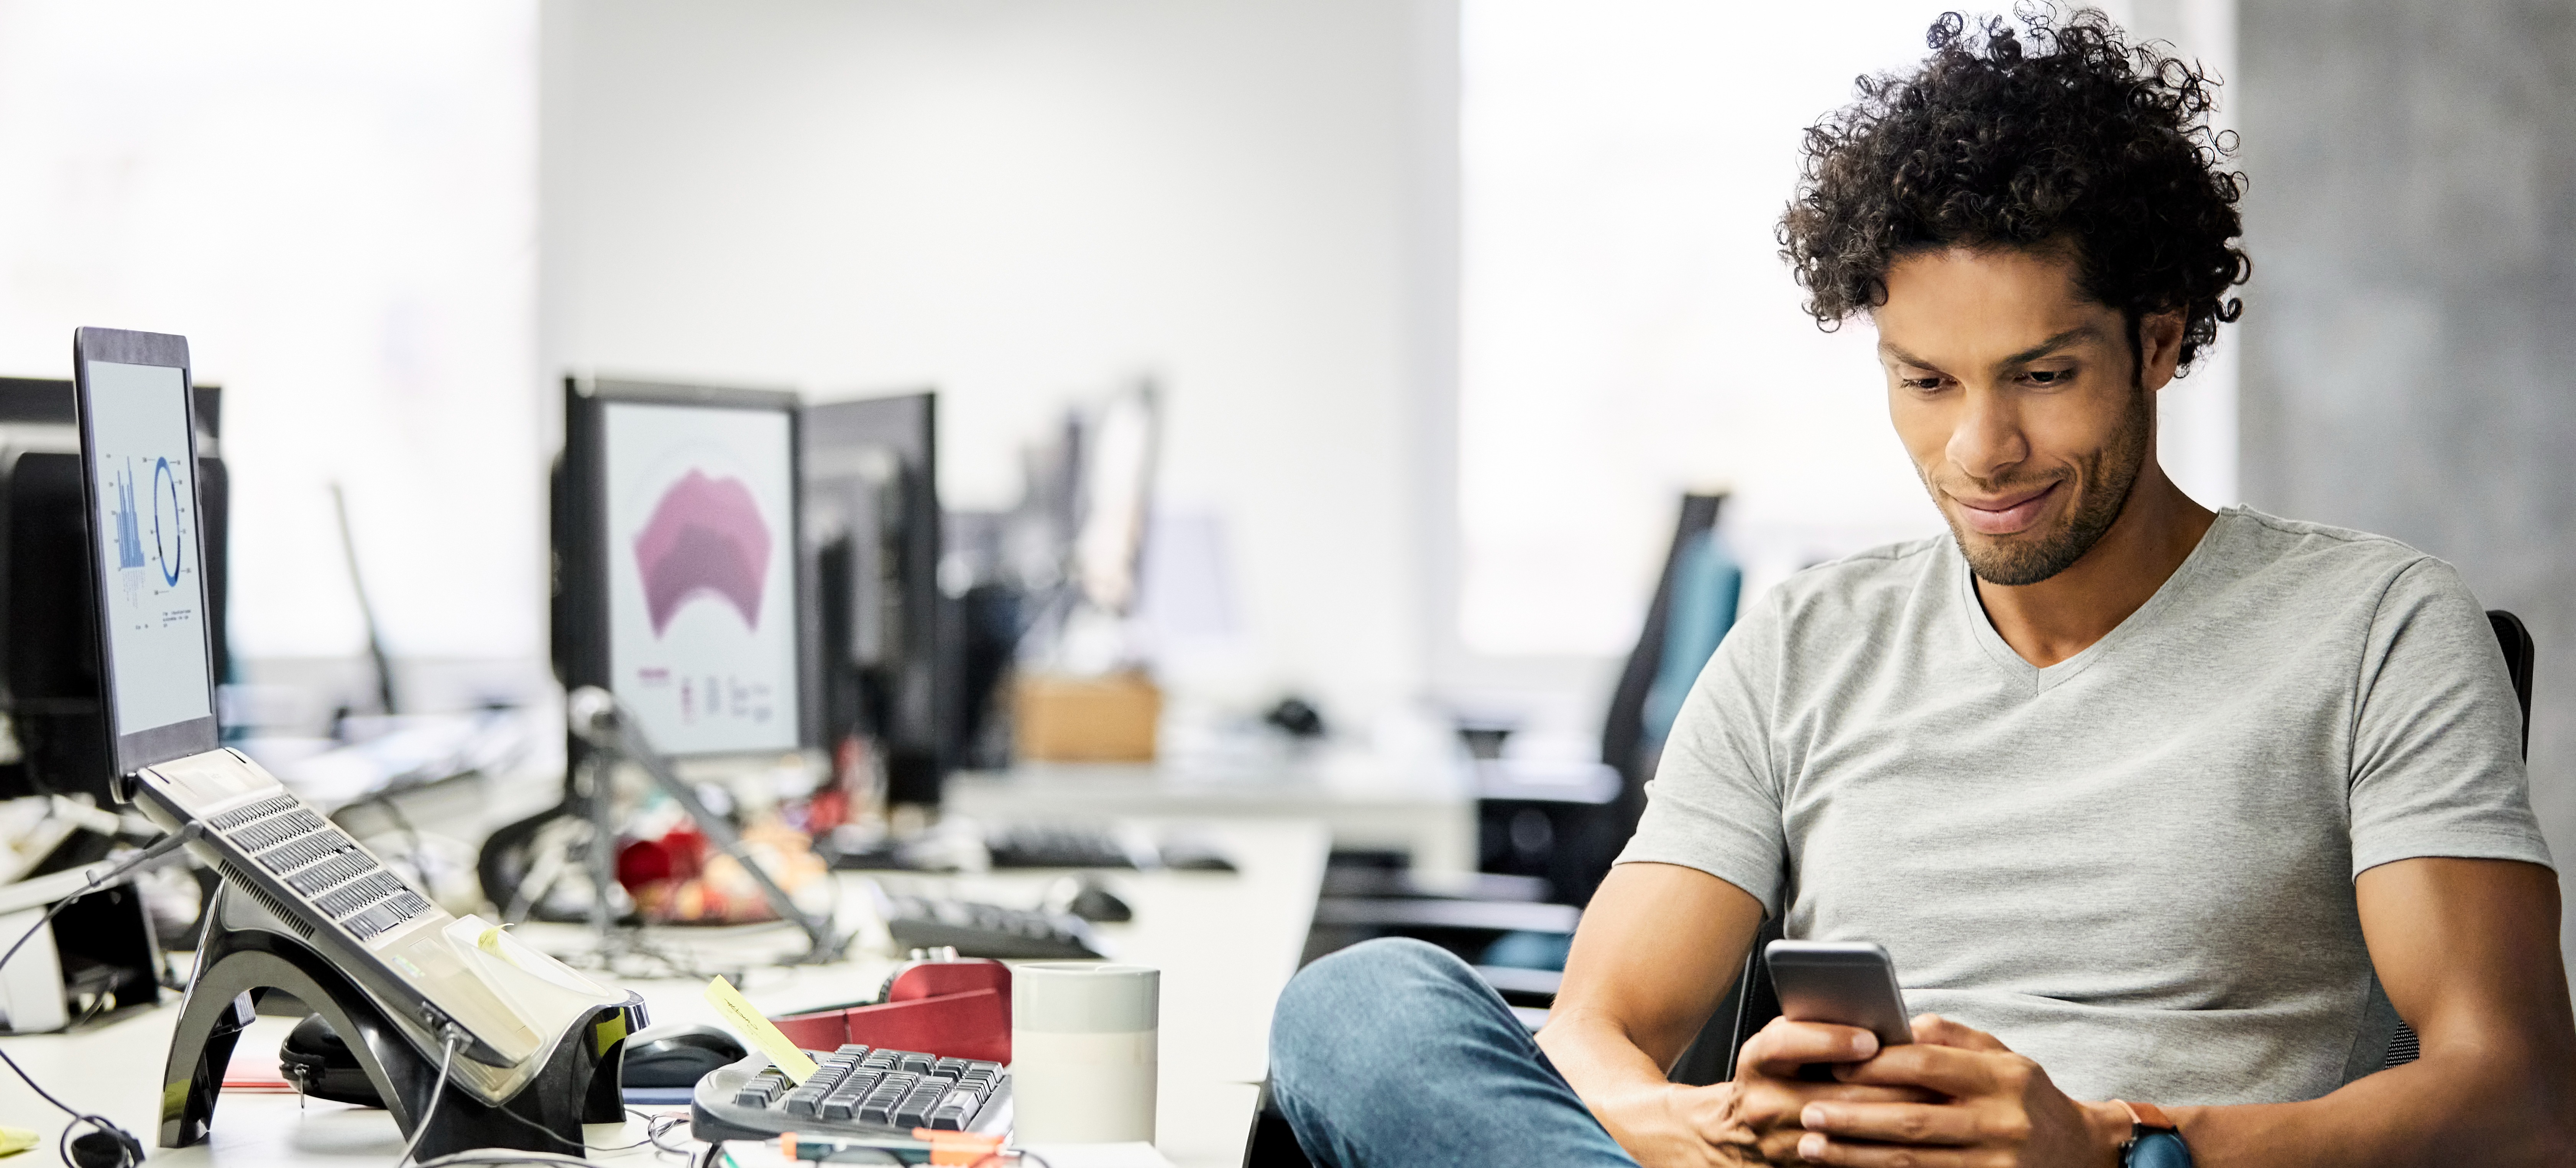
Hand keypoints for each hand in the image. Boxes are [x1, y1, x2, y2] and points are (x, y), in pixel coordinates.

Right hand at [1589, 1017, 1938, 1166]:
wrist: (1715, 1136)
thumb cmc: (1764, 1078)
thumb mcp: (1774, 1045)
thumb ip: (1811, 1030)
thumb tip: (1872, 1019)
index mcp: (1755, 1062)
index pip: (1785, 1043)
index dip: (1829, 1039)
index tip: (1870, 1037)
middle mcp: (1761, 1105)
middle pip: (1828, 1097)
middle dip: (1883, 1088)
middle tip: (1930, 1077)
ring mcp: (1778, 1146)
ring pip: (1842, 1137)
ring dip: (1889, 1125)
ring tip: (1932, 1110)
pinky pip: (1843, 1164)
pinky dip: (1878, 1153)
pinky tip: (1912, 1145)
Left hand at [1792, 1015, 2128, 1166]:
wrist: (2079, 1152)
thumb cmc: (2025, 1096)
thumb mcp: (2001, 1055)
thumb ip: (1949, 1036)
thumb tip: (1893, 1025)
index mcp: (2002, 1078)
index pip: (1926, 1066)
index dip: (1874, 1066)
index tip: (1832, 1067)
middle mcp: (2001, 1123)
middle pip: (1912, 1121)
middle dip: (1853, 1118)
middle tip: (1807, 1114)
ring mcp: (1995, 1164)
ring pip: (1912, 1161)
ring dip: (1856, 1156)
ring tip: (1812, 1148)